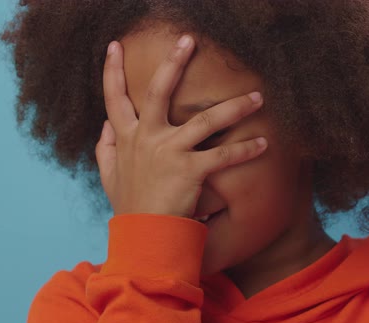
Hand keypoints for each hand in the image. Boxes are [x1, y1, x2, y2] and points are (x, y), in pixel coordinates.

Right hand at [95, 35, 267, 217]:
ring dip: (235, 106)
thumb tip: (104, 125)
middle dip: (173, 63)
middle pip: (158, 92)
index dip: (111, 70)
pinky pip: (223, 155)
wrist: (144, 236)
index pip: (113, 98)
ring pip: (205, 120)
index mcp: (126, 138)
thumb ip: (105, 149)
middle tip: (189, 40)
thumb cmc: (130, 206)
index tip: (115, 45)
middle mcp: (147, 139)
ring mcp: (168, 152)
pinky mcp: (189, 170)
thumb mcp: (110, 177)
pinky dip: (246, 149)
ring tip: (258, 96)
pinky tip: (264, 144)